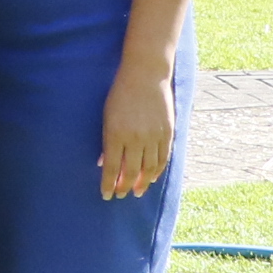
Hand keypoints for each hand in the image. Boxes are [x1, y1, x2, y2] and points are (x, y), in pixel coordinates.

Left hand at [100, 61, 176, 200]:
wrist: (146, 76)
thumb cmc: (120, 95)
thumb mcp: (107, 117)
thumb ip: (107, 142)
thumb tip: (104, 164)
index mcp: (116, 134)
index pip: (113, 168)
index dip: (109, 184)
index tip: (106, 195)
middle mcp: (136, 138)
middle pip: (131, 171)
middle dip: (125, 187)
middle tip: (121, 195)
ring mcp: (154, 136)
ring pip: (149, 168)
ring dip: (142, 182)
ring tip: (137, 191)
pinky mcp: (167, 133)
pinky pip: (163, 158)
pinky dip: (157, 170)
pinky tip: (151, 178)